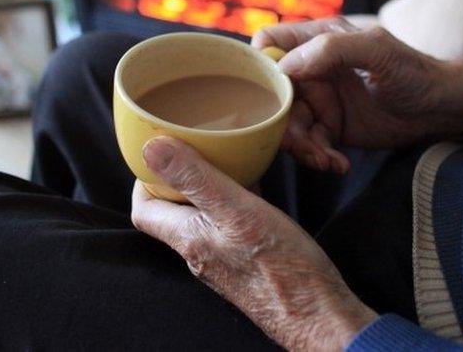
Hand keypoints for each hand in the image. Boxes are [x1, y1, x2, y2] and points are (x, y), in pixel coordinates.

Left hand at [131, 136, 377, 350]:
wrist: (318, 315)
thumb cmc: (282, 267)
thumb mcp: (236, 211)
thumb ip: (195, 179)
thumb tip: (150, 149)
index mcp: (188, 239)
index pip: (144, 209)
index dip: (144, 178)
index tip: (160, 151)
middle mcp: (199, 253)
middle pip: (171, 211)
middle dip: (177, 177)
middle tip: (193, 147)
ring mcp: (222, 261)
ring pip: (201, 217)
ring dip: (207, 187)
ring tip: (224, 159)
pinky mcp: (246, 264)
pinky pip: (228, 226)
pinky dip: (233, 201)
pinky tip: (254, 188)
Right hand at [253, 17, 462, 171]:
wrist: (442, 109)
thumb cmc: (414, 70)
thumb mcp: (376, 50)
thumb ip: (331, 49)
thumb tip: (285, 66)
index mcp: (316, 39)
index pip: (268, 44)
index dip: (258, 67)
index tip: (265, 94)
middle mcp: (312, 69)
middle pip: (273, 95)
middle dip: (282, 124)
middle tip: (302, 144)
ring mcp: (321, 100)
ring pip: (288, 125)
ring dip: (302, 148)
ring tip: (327, 161)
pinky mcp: (331, 127)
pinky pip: (310, 145)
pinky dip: (319, 158)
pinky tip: (339, 165)